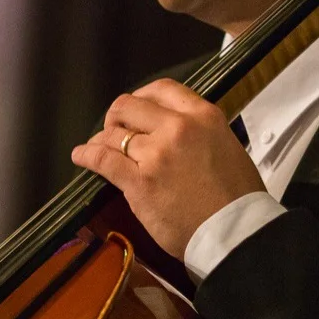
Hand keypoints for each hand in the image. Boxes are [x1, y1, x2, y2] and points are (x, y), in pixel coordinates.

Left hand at [71, 79, 265, 259]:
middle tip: (115, 129)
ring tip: (95, 145)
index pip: (161, 89)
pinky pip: (103, 160)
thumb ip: (198, 132)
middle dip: (117, 116)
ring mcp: (155, 154)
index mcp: (202, 115)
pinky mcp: (138, 182)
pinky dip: (87, 155)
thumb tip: (175, 134)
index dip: (142, 96)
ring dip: (101, 138)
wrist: (234, 228)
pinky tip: (81, 156)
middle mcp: (177, 127)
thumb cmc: (237, 193)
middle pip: (129, 106)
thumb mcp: (225, 144)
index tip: (136, 108)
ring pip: (112, 134)